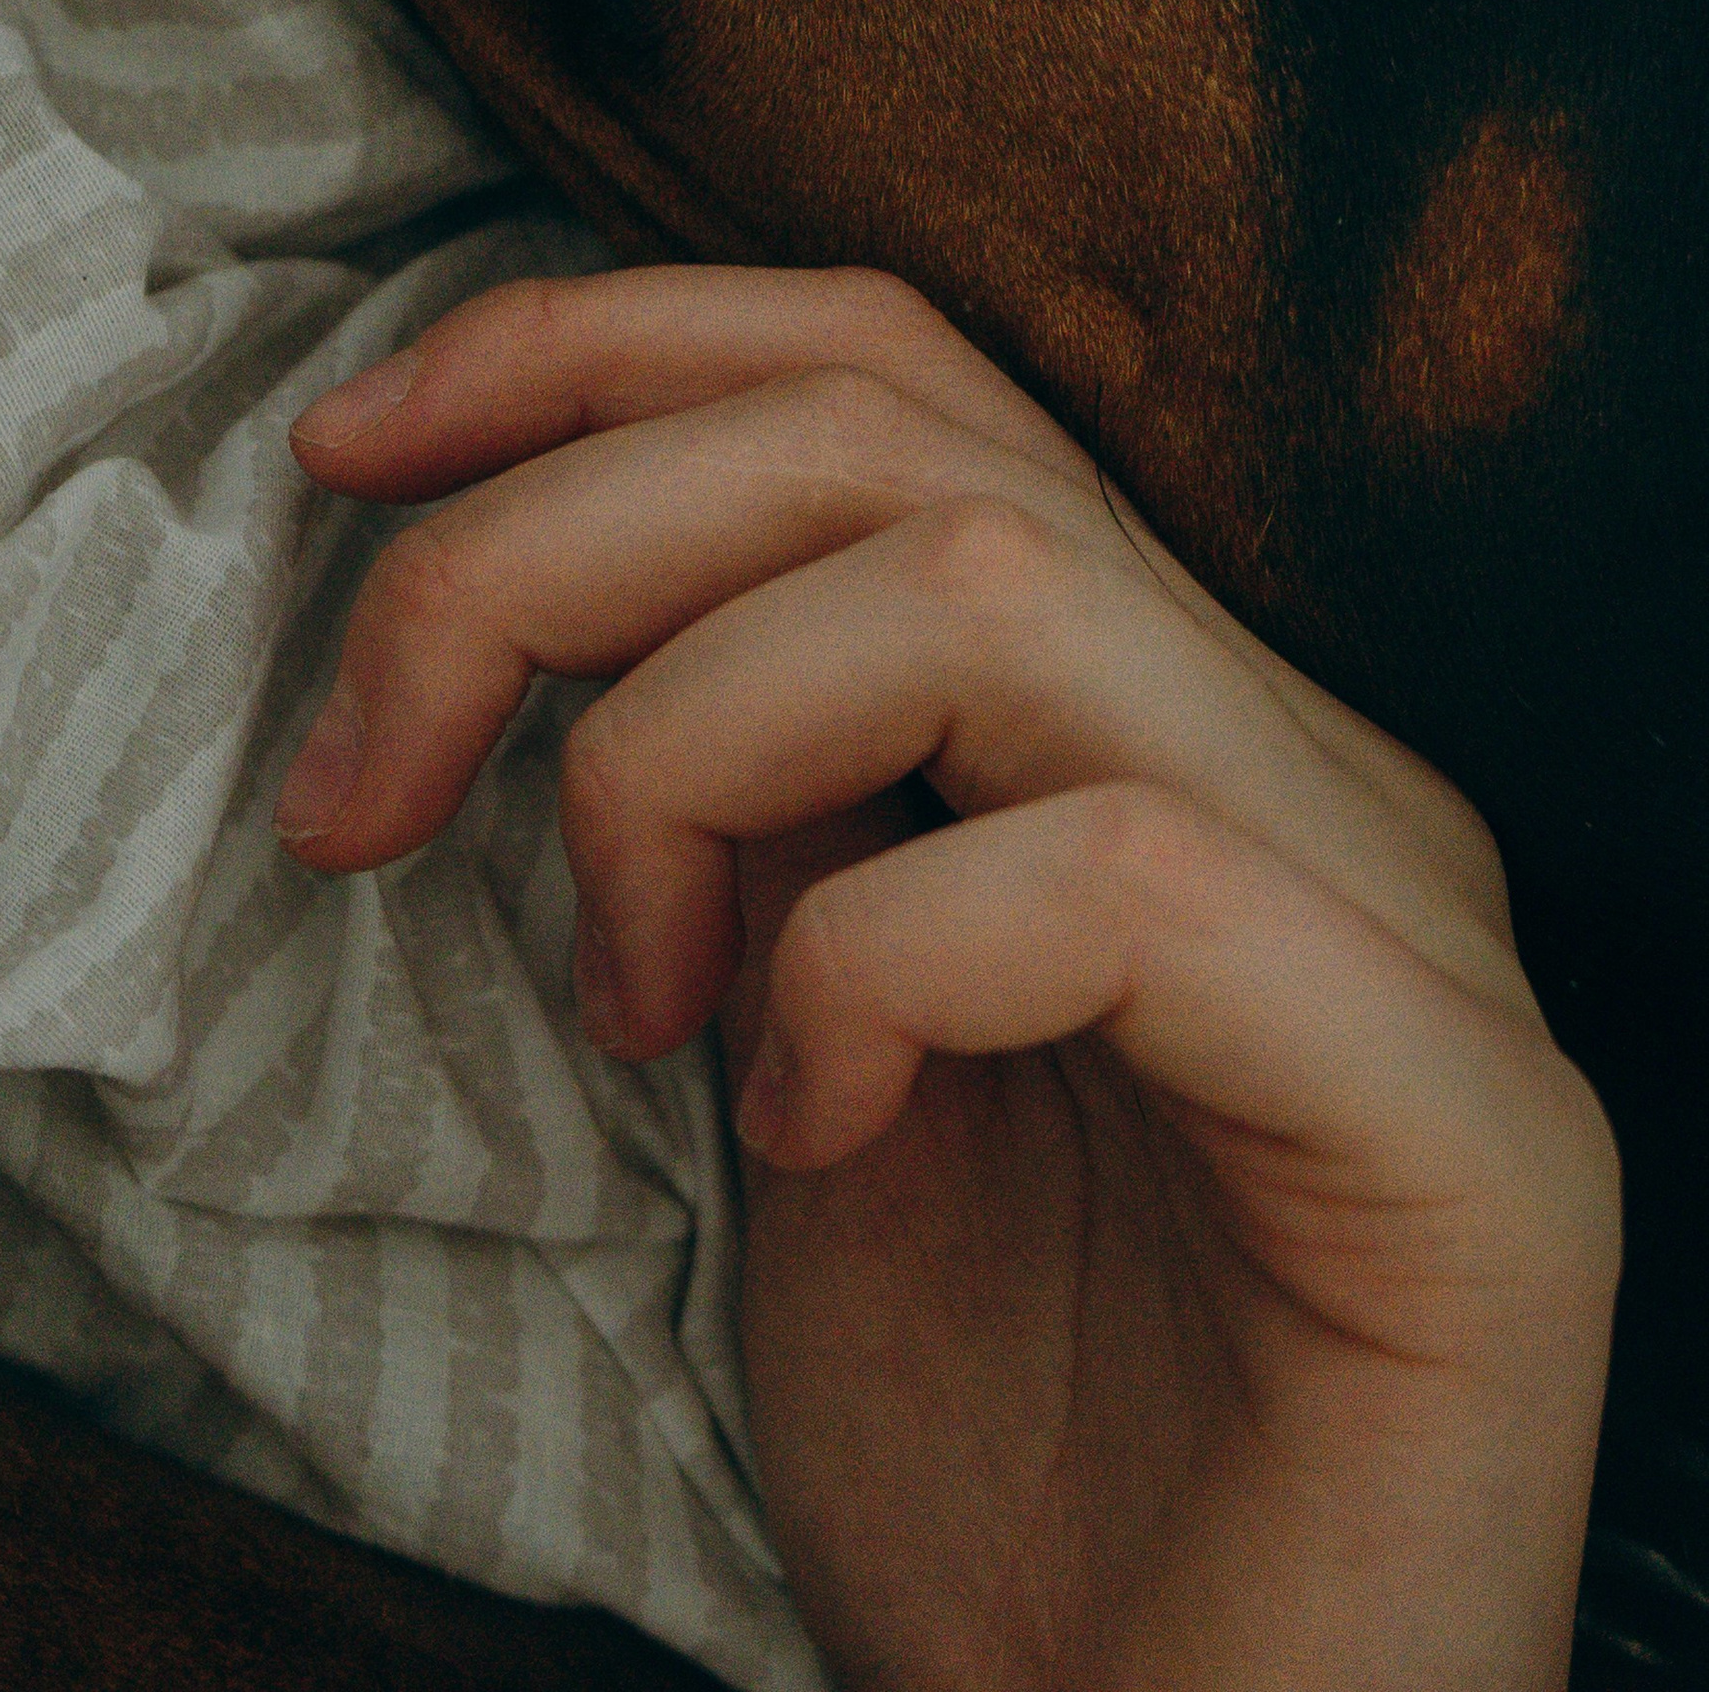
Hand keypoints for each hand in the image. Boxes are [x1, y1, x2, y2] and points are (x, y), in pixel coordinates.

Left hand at [273, 266, 1619, 1691]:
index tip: (348, 454)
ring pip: (994, 585)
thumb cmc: (992, 1459)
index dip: (601, 352)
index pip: (892, 369)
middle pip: (903, 431)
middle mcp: (1312, 758)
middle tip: (359, 781)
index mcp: (1166, 708)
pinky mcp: (1464, 1128)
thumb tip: (536, 555)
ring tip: (620, 994)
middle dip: (558, 540)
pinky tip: (812, 1130)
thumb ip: (750, 788)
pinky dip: (877, 963)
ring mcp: (1407, 922)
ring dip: (689, 747)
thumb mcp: (792, 1042)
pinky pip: (1124, 877)